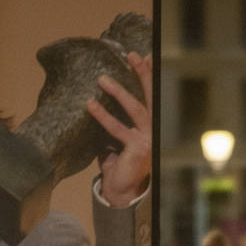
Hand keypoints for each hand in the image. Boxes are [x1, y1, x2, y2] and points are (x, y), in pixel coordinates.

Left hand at [89, 52, 151, 206]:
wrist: (121, 190)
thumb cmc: (118, 161)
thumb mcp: (116, 135)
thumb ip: (115, 118)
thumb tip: (97, 94)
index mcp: (151, 124)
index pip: (152, 95)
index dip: (150, 75)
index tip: (143, 55)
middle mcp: (155, 129)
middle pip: (151, 96)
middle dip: (143, 74)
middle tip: (132, 55)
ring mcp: (148, 139)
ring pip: (136, 109)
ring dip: (120, 92)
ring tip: (103, 80)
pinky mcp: (138, 148)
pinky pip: (118, 129)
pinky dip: (103, 116)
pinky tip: (90, 105)